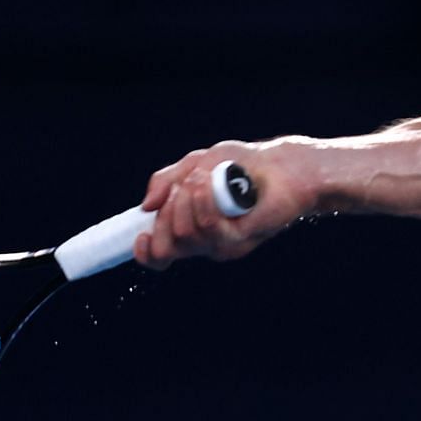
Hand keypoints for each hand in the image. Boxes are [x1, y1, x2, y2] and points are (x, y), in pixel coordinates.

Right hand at [132, 138, 318, 269]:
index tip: (139, 236)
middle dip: (165, 214)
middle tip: (182, 188)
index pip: (160, 256)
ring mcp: (224, 243)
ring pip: (184, 233)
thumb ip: (165, 182)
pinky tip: (210, 185)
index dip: (145, 252)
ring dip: (186, 200)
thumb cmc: (241, 164)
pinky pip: (209, 226)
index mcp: (191, 229)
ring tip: (205, 179)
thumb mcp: (195, 164)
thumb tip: (145, 206)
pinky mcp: (242, 238)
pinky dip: (203, 202)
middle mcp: (206, 242)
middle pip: (166, 246)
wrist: (281, 164)